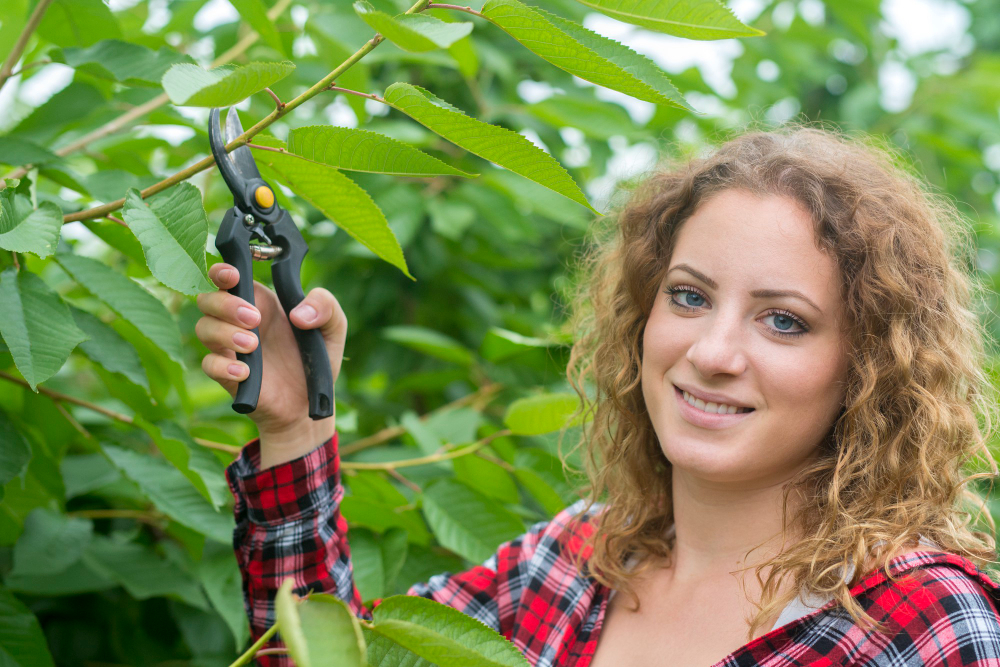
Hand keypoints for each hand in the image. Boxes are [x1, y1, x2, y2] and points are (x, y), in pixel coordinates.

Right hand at [196, 263, 345, 465]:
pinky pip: (208, 364)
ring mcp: (230, 348)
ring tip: (253, 346)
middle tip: (255, 319)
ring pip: (204, 328)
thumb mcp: (334, 328)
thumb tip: (299, 314)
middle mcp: (239, 321)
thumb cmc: (315, 360)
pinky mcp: (227, 375)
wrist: (309, 404)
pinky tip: (245, 372)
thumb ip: (326, 306)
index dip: (223, 270)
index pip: (229, 277)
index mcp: (262, 302)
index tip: (232, 274)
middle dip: (226, 304)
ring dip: (225, 333)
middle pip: (208, 299)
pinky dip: (223, 366)